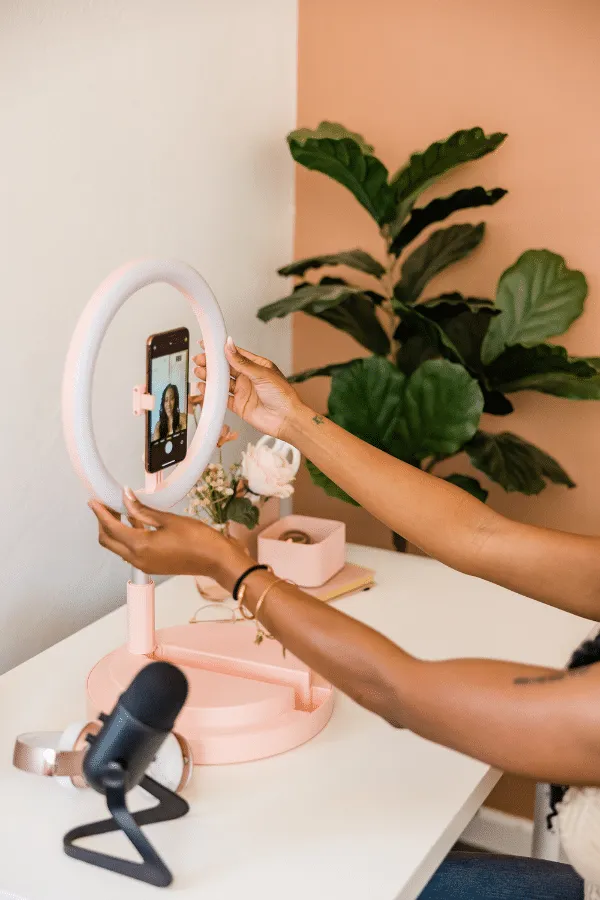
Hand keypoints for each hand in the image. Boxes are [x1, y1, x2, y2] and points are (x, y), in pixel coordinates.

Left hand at [88, 488, 245, 578]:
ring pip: (119, 547)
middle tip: (106, 505)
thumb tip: (126, 497)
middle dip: (103, 522)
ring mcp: (145, 564)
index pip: (111, 528)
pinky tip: (136, 522)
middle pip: (109, 541)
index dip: (100, 513)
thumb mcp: (169, 519)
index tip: (94, 501)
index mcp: (141, 546)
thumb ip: (143, 509)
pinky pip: (132, 551)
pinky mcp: (153, 565)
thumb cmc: (199, 540)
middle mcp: (139, 559)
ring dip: (116, 530)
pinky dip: (129, 537)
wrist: (216, 559)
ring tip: (120, 510)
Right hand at [191, 337, 302, 438]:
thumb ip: (242, 361)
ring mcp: (243, 391)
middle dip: (212, 363)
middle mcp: (248, 378)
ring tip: (199, 372)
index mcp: (256, 366)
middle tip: (199, 359)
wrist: (286, 419)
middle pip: (226, 368)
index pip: (235, 354)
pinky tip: (204, 388)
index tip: (207, 344)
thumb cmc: (282, 395)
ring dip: (210, 377)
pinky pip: (223, 398)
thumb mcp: (261, 373)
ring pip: (222, 382)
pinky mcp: (239, 405)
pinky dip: (212, 394)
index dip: (221, 349)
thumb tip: (229, 345)